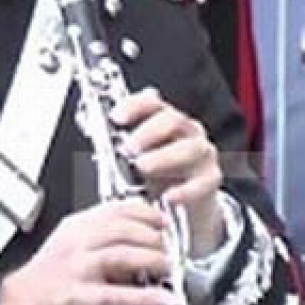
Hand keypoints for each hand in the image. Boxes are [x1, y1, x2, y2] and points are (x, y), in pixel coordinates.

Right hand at [0, 199, 172, 304]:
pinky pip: (117, 294)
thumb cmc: (44, 277)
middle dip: (155, 237)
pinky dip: (145, 297)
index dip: (147, 213)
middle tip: (171, 248)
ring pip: (123, 255)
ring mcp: (77, 269)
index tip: (164, 221)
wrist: (14, 304)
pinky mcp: (79, 296)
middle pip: (124, 229)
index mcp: (74, 227)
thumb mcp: (67, 244)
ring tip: (168, 268)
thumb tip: (137, 238)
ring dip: (153, 261)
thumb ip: (99, 237)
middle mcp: (76, 243)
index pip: (116, 209)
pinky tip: (162, 299)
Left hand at [111, 87, 223, 253]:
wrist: (177, 201)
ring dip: (164, 157)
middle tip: (128, 148)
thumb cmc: (152, 172)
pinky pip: (202, 182)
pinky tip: (168, 196)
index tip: (116, 117)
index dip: (134, 106)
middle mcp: (185, 132)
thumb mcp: (133, 156)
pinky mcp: (209, 179)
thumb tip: (94, 130)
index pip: (151, 103)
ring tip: (142, 167)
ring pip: (191, 149)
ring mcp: (201, 154)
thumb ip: (118, 141)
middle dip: (149, 132)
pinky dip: (185, 190)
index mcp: (163, 120)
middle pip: (173, 121)